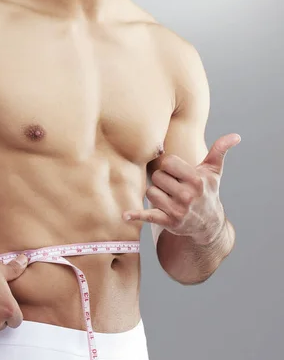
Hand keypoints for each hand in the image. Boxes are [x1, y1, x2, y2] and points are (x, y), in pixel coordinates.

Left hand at [123, 134, 240, 243]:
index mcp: (196, 180)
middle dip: (162, 180)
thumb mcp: (214, 172)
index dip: (169, 166)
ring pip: (150, 192)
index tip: (177, 172)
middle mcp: (187, 196)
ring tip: (168, 197)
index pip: (167, 162)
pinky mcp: (168, 222)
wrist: (208, 224)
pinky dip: (136, 215)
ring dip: (155, 194)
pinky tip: (125, 215)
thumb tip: (235, 136)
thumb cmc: (207, 191)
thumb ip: (219, 151)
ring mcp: (177, 210)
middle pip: (157, 177)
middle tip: (173, 186)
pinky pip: (147, 216)